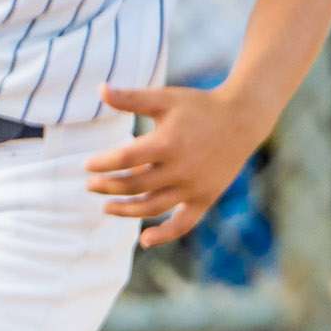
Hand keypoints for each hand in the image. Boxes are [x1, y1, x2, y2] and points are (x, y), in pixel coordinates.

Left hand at [86, 81, 268, 247]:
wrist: (243, 119)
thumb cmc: (198, 106)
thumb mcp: (165, 98)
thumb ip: (131, 98)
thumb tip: (100, 89)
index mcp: (167, 143)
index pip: (125, 159)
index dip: (102, 164)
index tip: (87, 165)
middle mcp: (180, 169)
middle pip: (134, 186)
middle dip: (108, 187)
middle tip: (91, 185)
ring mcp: (193, 187)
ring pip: (152, 207)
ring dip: (126, 211)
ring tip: (107, 206)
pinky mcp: (205, 198)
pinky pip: (183, 224)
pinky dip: (164, 235)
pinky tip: (145, 240)